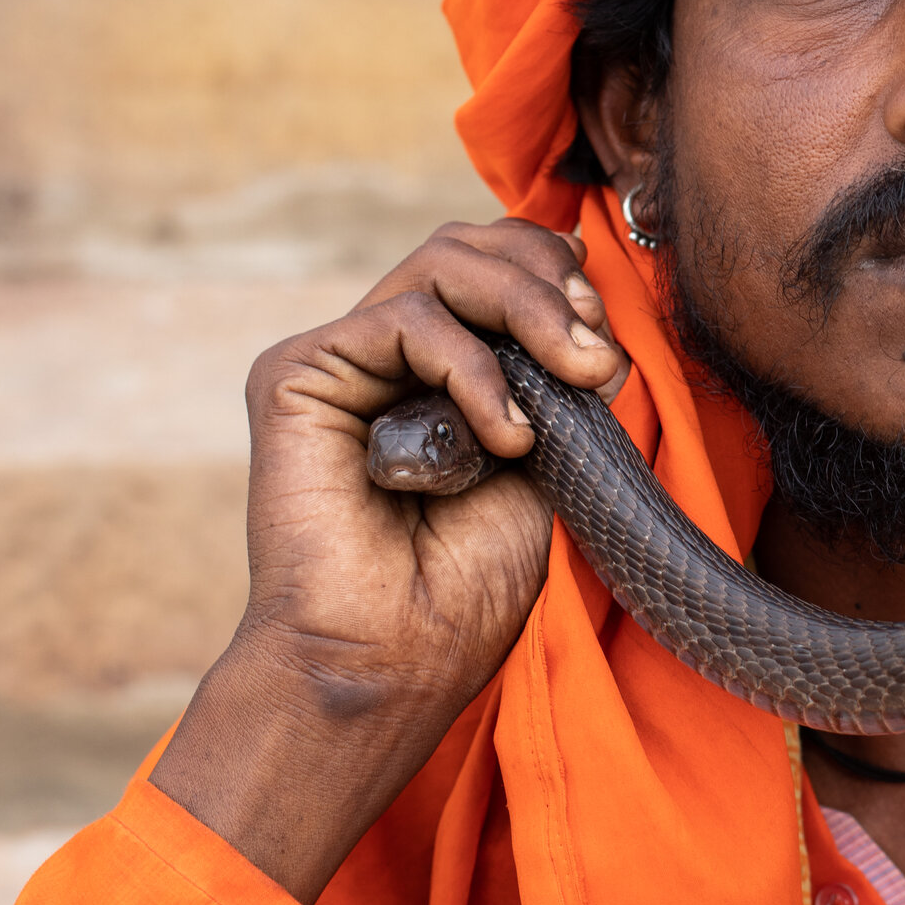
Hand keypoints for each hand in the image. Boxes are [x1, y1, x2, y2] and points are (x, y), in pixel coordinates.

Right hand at [151, 218, 629, 901]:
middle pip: (471, 245)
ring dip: (530, 312)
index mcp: (439, 366)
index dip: (558, 277)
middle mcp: (386, 353)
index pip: (498, 263)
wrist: (393, 660)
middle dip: (552, 285)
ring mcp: (342, 360)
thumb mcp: (542, 452)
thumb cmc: (464, 584)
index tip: (608, 349)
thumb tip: (586, 283)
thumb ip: (548, 368)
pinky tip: (505, 438)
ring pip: (443, 262)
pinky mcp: (297, 373)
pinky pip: (405, 321)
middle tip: (598, 357)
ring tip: (576, 379)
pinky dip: (474, 371)